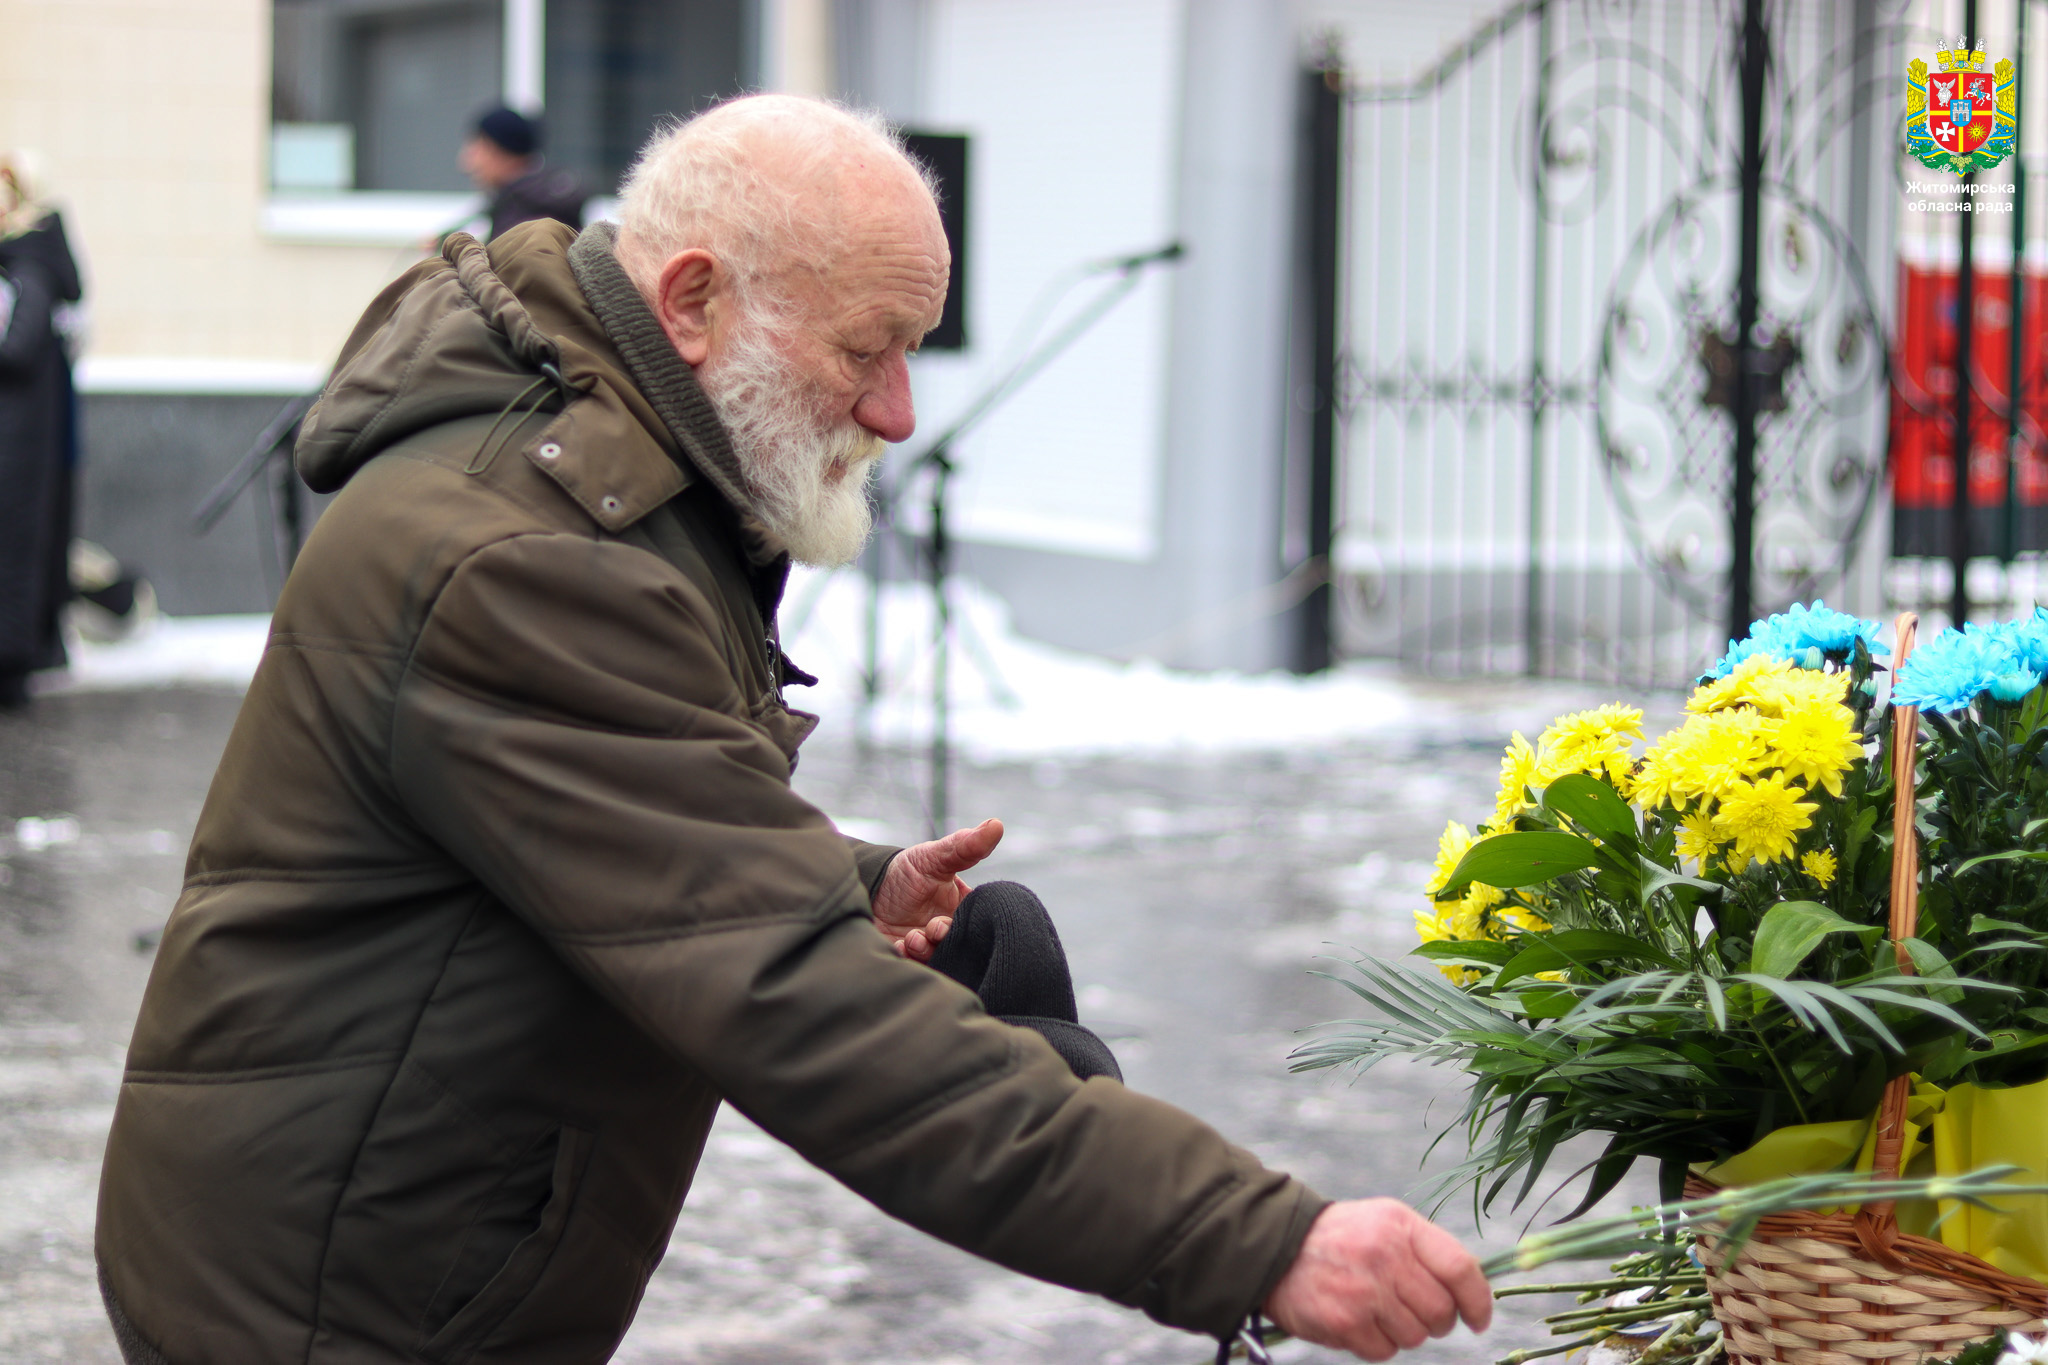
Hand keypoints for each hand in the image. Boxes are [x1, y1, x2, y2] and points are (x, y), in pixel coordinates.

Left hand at [871, 818, 1002, 961]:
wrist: (867, 887)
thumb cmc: (905, 872)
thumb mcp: (934, 857)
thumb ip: (965, 846)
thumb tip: (996, 824)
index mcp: (963, 909)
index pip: (979, 923)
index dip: (970, 925)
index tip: (951, 917)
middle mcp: (949, 931)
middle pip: (960, 946)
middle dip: (945, 938)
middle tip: (932, 928)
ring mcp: (930, 948)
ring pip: (939, 959)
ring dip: (926, 950)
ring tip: (911, 938)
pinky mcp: (909, 960)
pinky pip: (915, 968)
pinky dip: (908, 959)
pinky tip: (898, 945)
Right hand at [1264, 1199, 1491, 1361]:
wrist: (1276, 1245)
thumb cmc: (1342, 1237)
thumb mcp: (1385, 1223)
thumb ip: (1427, 1250)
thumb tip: (1472, 1291)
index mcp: (1400, 1226)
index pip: (1460, 1268)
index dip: (1478, 1300)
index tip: (1478, 1319)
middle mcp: (1385, 1255)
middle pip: (1441, 1311)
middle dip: (1437, 1321)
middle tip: (1416, 1313)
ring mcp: (1364, 1291)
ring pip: (1415, 1335)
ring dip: (1403, 1331)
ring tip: (1378, 1310)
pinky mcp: (1344, 1321)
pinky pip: (1384, 1350)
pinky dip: (1377, 1343)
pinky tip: (1358, 1320)